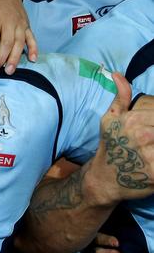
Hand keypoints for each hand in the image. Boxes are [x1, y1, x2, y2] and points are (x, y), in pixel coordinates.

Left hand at [0, 0, 36, 74]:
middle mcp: (10, 22)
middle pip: (6, 43)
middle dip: (0, 59)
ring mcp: (20, 24)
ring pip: (19, 43)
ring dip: (15, 58)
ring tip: (9, 71)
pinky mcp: (27, 26)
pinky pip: (32, 38)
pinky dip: (34, 49)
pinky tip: (32, 60)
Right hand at [87, 74, 153, 205]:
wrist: (104, 178)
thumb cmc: (110, 145)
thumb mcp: (110, 119)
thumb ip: (121, 96)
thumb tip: (117, 74)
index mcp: (135, 119)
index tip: (152, 130)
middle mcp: (144, 135)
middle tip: (153, 137)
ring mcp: (151, 155)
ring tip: (152, 146)